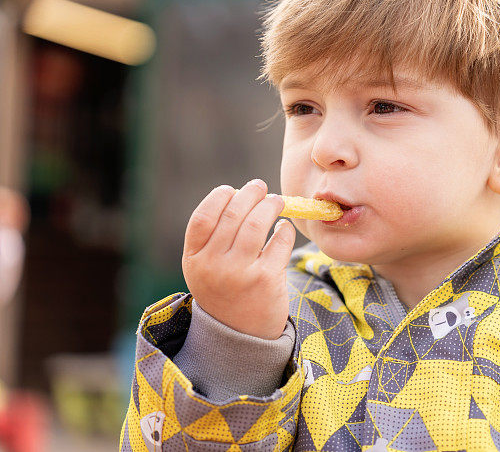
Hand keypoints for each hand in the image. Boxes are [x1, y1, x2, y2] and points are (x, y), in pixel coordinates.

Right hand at [181, 179, 294, 339]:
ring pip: (256, 224)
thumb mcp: (206, 267)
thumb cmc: (224, 290)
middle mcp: (213, 266)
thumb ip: (214, 237)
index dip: (218, 198)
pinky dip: (284, 230)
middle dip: (250, 194)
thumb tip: (241, 196)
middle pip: (233, 215)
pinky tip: (283, 228)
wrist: (240, 334)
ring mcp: (240, 273)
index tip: (231, 190)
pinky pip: (279, 242)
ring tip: (277, 201)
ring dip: (270, 205)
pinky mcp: (266, 279)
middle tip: (260, 187)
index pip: (203, 218)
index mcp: (194, 259)